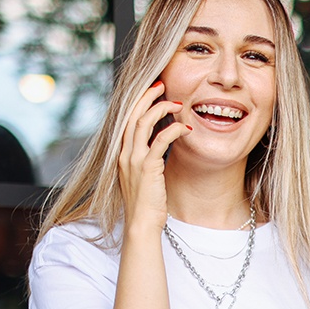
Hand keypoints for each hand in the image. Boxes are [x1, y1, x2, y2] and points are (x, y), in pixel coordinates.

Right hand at [118, 80, 187, 231]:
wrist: (141, 224)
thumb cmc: (147, 204)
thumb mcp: (143, 177)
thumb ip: (147, 159)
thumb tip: (160, 145)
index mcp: (123, 154)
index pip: (127, 120)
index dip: (139, 102)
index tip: (153, 90)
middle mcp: (125, 154)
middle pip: (132, 114)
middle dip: (147, 96)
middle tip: (162, 84)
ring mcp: (134, 160)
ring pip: (143, 123)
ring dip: (161, 109)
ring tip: (178, 103)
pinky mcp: (147, 168)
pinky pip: (161, 141)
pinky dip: (174, 131)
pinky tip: (186, 129)